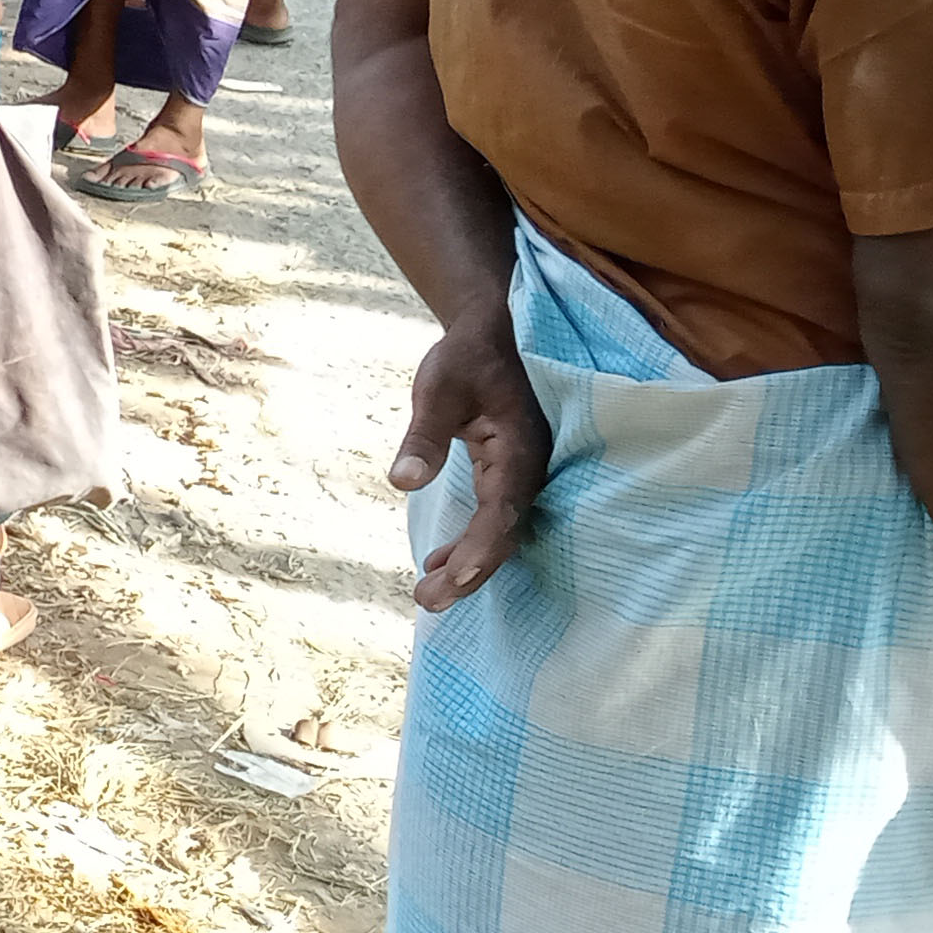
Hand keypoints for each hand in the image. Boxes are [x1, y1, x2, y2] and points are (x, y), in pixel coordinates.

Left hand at [393, 305, 549, 611]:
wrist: (497, 331)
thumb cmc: (468, 356)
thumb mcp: (439, 387)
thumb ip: (424, 435)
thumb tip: (403, 481)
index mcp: (519, 448)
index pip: (503, 509)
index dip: (482, 548)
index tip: (455, 579)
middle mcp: (530, 467)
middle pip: (506, 532)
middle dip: (470, 572)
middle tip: (430, 601)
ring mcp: (525, 472)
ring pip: (503, 530)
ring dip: (470, 564)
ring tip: (430, 594)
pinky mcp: (513, 473)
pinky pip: (498, 518)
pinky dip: (473, 544)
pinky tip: (441, 564)